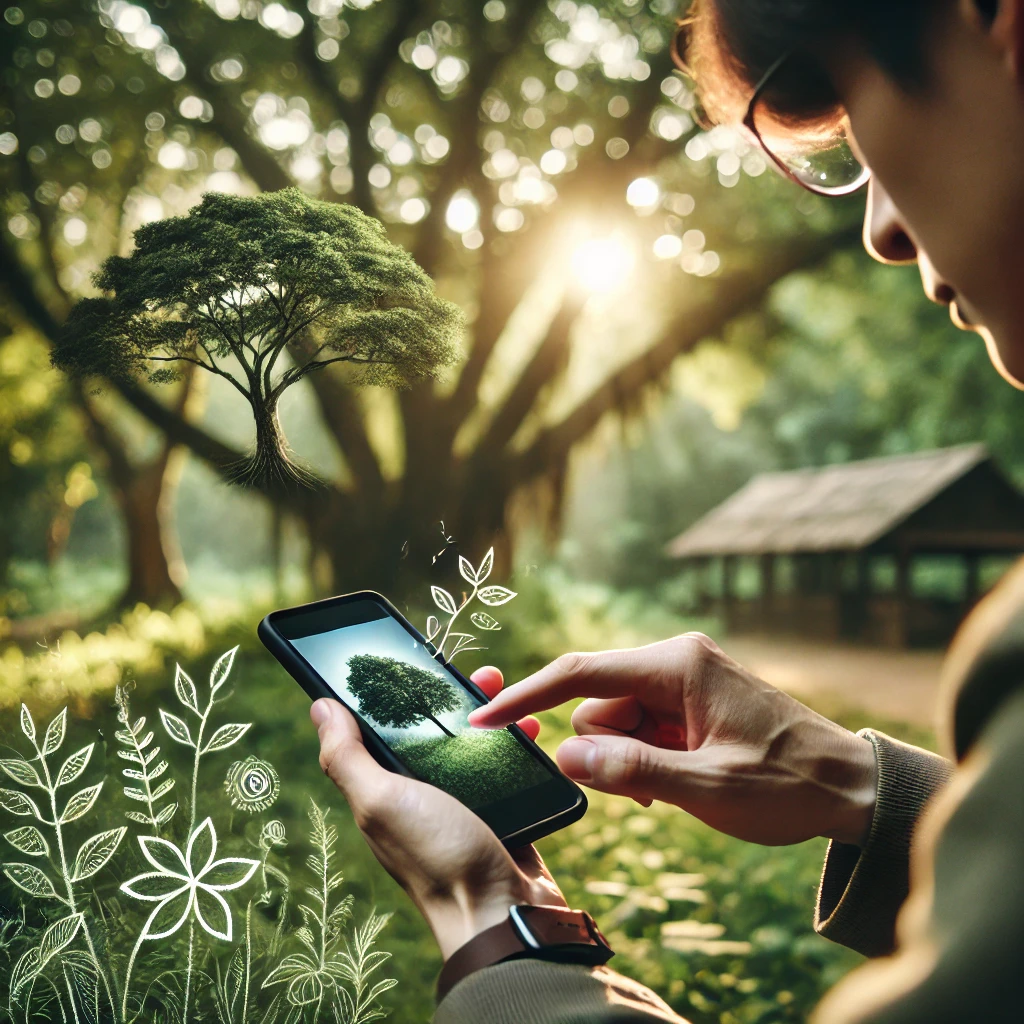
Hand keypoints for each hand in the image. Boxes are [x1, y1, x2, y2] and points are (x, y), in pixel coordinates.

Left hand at [311, 667, 564, 960]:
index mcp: (385, 791)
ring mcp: (463, 806)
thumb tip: (318, 706)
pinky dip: (517, 745)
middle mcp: (420, 797)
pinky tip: (530, 730)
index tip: (413, 658)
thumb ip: (348, 757)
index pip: (380, 730)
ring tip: (508, 692)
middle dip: (453, 696)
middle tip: (480, 673)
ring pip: (473, 745)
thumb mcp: (382, 800)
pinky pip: (506, 769)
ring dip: (491, 715)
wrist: (505, 914)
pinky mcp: (501, 814)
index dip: (392, 693)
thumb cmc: (437, 858)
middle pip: (432, 731)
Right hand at [469, 634, 876, 847]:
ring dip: (628, 760)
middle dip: (605, 751)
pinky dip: (644, 758)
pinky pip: (640, 728)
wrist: (850, 787)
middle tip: (649, 793)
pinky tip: (678, 782)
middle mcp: (675, 661)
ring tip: (675, 789)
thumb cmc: (790, 784)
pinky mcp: (690, 702)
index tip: (484, 719)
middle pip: (597, 704)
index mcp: (676, 665)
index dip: (527, 698)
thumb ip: (632, 771)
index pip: (580, 674)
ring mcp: (683, 681)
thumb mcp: (708, 788)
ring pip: (615, 720)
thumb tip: (564, 756)